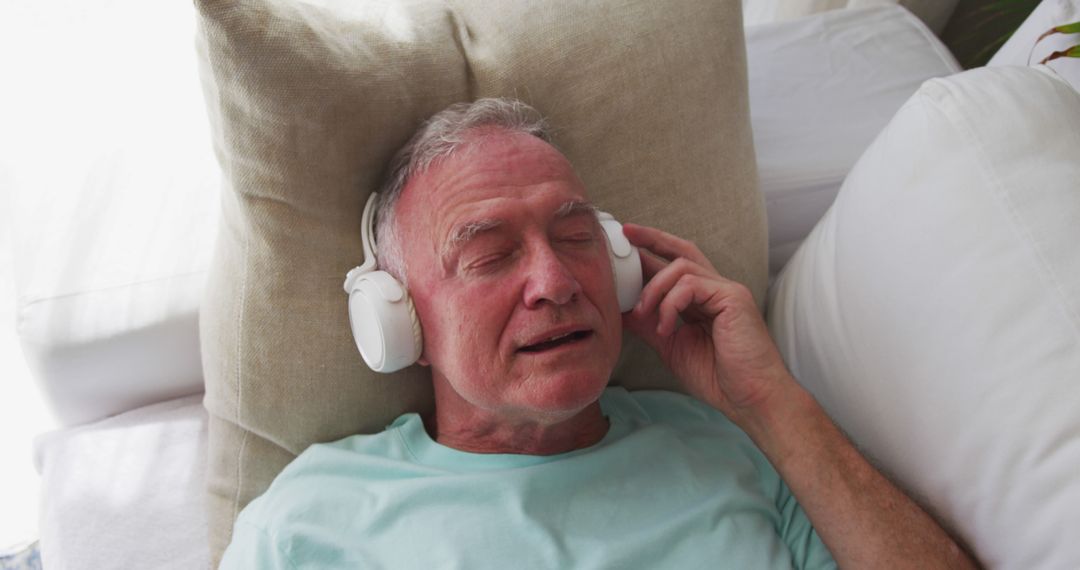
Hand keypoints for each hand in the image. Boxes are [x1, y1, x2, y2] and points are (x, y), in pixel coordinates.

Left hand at [621, 223, 792, 423]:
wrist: (750, 398)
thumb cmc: (719, 377)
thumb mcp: (672, 346)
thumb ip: (650, 324)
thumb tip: (623, 309)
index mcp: (704, 300)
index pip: (675, 266)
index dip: (651, 253)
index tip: (625, 247)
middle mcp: (716, 290)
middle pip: (683, 251)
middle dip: (652, 239)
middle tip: (627, 234)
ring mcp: (726, 291)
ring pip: (681, 267)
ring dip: (654, 289)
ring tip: (644, 314)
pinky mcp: (732, 297)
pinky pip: (691, 284)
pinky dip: (670, 303)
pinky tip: (665, 327)